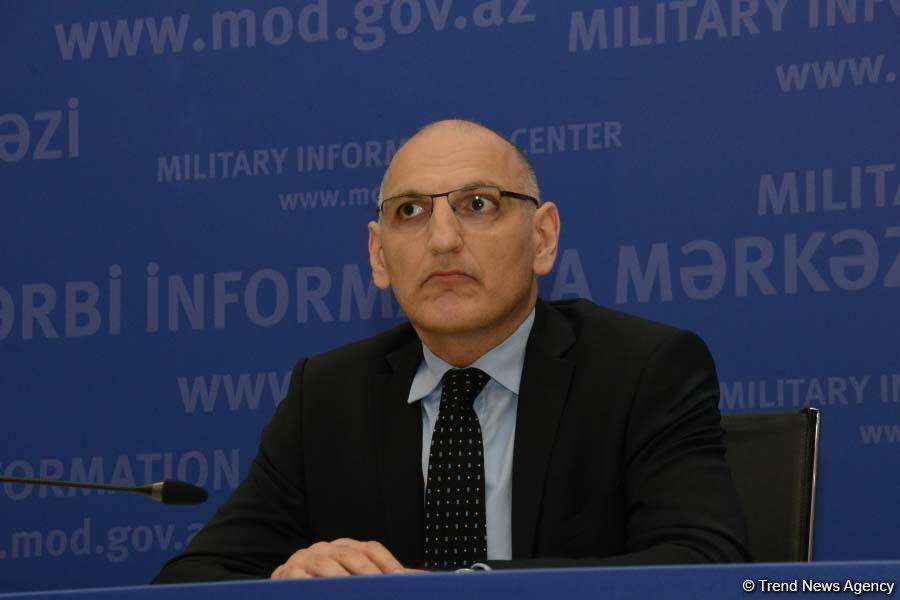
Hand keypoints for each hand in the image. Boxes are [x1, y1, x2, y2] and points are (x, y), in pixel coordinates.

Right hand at [271, 538, 412, 578]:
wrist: (288, 587)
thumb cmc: (325, 584)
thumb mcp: (354, 578)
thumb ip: (383, 577)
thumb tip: (422, 579)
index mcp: (347, 548)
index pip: (371, 549)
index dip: (387, 562)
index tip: (403, 578)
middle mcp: (327, 549)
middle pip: (351, 555)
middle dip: (368, 571)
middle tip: (383, 584)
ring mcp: (306, 559)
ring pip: (326, 564)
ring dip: (340, 577)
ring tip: (354, 589)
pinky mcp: (287, 574)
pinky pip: (300, 577)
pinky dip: (310, 583)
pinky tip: (320, 590)